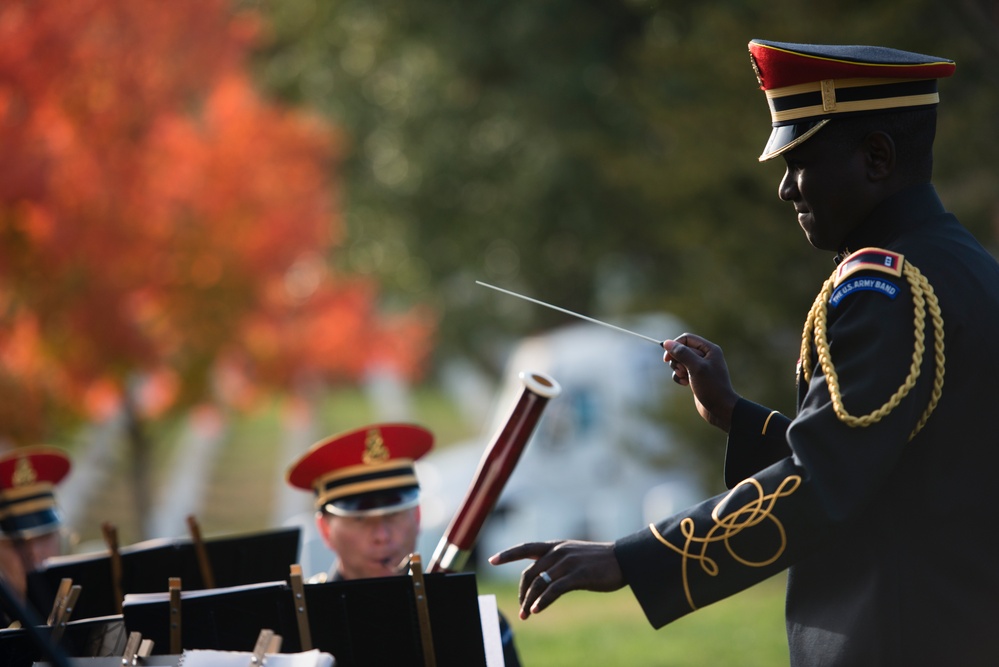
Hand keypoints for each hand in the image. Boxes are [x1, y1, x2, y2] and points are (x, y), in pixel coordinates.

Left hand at [488, 540, 623, 619]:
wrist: (624, 559)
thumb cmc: (599, 560)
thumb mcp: (574, 554)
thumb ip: (556, 561)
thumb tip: (540, 575)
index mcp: (556, 545)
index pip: (526, 548)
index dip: (507, 554)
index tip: (492, 560)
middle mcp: (558, 552)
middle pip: (530, 573)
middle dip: (522, 593)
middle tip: (521, 609)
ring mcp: (568, 563)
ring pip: (539, 583)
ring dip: (530, 601)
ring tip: (527, 615)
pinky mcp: (578, 575)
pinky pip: (554, 590)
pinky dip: (543, 601)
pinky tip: (537, 610)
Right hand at [663, 333, 739, 431]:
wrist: (720, 408)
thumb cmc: (711, 387)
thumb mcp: (696, 368)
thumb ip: (682, 354)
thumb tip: (667, 343)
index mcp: (709, 349)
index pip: (686, 339)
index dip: (675, 345)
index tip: (666, 358)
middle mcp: (705, 356)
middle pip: (681, 350)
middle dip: (677, 361)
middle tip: (682, 371)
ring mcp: (699, 367)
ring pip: (679, 361)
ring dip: (677, 369)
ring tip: (685, 378)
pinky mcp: (695, 377)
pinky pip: (681, 372)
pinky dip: (679, 377)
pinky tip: (685, 384)